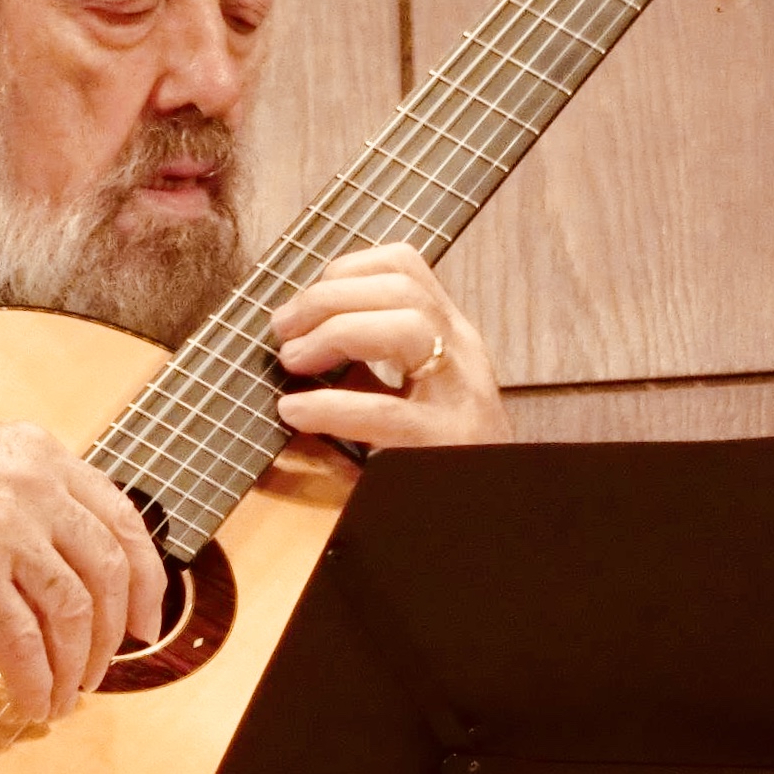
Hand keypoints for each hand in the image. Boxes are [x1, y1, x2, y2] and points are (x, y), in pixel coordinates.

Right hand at [0, 422, 165, 720]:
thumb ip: (34, 502)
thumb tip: (81, 573)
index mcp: (41, 455)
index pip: (124, 521)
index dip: (148, 580)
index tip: (147, 622)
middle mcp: (32, 485)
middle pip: (109, 572)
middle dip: (115, 635)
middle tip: (105, 672)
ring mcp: (3, 528)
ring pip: (73, 614)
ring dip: (76, 667)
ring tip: (65, 696)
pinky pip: (23, 643)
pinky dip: (35, 681)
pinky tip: (32, 701)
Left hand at [270, 242, 511, 447]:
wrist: (491, 507)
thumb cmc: (441, 452)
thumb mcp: (412, 394)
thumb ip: (370, 364)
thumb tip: (295, 341)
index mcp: (450, 335)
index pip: (405, 266)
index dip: (346, 270)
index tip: (304, 301)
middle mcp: (462, 354)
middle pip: (402, 289)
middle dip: (328, 298)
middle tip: (282, 331)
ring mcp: (459, 397)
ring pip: (406, 329)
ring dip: (335, 334)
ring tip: (293, 361)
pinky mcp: (444, 444)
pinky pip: (386, 412)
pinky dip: (332, 406)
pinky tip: (296, 412)